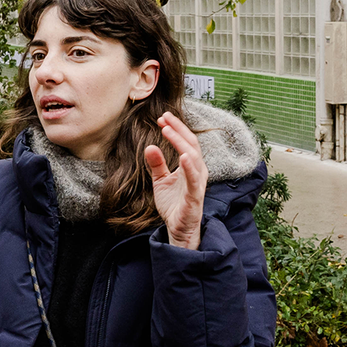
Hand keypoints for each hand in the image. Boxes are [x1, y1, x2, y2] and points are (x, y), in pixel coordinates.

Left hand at [144, 112, 207, 250]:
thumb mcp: (160, 181)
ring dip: (181, 142)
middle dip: (178, 129)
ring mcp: (197, 183)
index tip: (162, 118)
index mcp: (190, 166)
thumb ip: (157, 164)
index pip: (185, 142)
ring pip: (193, 157)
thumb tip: (149, 146)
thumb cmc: (173, 204)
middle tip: (164, 117)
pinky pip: (194, 180)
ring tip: (168, 130)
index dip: (175, 128)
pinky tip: (183, 156)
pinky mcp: (194, 196)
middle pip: (191, 144)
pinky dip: (190, 167)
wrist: (178, 229)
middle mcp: (197, 172)